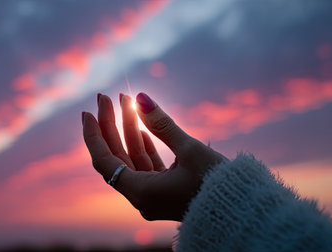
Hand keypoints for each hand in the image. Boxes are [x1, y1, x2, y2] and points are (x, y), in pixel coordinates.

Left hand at [82, 92, 226, 220]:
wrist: (243, 213)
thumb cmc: (219, 184)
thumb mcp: (190, 150)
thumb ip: (162, 124)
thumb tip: (140, 97)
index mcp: (141, 193)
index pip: (104, 161)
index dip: (93, 134)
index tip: (88, 110)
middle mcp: (142, 197)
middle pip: (116, 158)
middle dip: (111, 126)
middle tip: (108, 97)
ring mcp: (152, 195)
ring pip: (132, 160)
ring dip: (130, 131)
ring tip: (128, 102)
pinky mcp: (164, 191)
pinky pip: (146, 166)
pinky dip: (143, 146)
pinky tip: (140, 128)